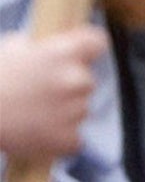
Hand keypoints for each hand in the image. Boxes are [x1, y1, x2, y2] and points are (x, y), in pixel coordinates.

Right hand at [0, 26, 108, 160]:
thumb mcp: (10, 48)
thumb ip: (39, 48)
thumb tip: (53, 47)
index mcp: (63, 53)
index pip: (97, 42)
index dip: (87, 49)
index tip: (80, 54)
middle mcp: (76, 79)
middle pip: (86, 81)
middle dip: (67, 86)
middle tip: (37, 93)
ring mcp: (75, 111)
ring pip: (79, 110)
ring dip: (62, 112)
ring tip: (29, 114)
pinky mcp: (68, 138)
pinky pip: (74, 138)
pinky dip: (58, 139)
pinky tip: (35, 133)